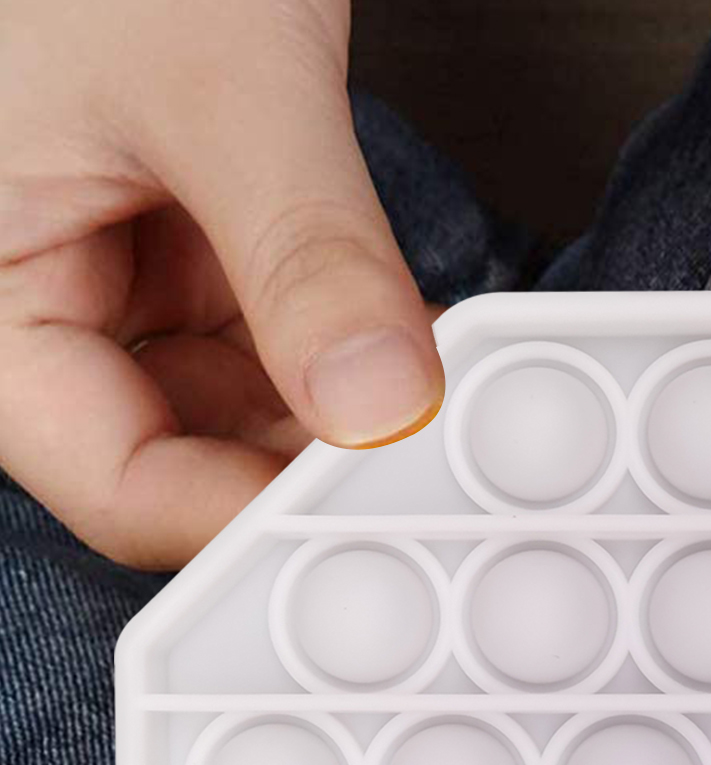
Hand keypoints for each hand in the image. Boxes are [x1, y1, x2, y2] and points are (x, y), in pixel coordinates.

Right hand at [0, 0, 441, 566]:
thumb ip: (302, 248)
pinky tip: (425, 360)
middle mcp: (51, 301)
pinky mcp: (199, 252)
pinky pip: (285, 347)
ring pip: (250, 416)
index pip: (116, 484)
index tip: (368, 523)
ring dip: (351, 423)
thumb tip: (379, 401)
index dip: (247, 525)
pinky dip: (357, 357)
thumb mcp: (213, 80)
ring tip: (447, 422)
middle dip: (316, 474)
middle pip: (192, 463)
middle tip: (434, 482)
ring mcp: (129, 281)